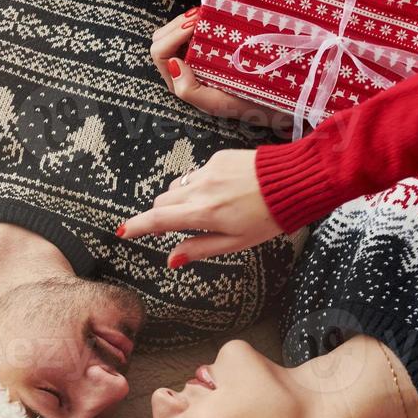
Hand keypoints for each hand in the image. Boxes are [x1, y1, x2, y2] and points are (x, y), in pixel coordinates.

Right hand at [118, 149, 280, 265]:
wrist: (294, 180)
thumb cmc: (269, 217)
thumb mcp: (236, 243)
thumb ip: (199, 249)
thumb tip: (172, 260)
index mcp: (204, 214)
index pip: (158, 220)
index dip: (136, 227)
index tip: (123, 232)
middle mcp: (201, 189)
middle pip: (162, 202)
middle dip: (160, 215)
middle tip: (171, 227)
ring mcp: (208, 170)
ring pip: (179, 188)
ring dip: (180, 201)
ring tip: (206, 211)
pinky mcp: (218, 157)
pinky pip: (197, 174)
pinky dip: (200, 186)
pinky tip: (223, 192)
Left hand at [151, 10, 297, 130]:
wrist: (275, 99)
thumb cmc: (245, 103)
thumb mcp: (217, 103)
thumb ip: (189, 90)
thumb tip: (172, 63)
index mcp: (179, 81)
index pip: (160, 53)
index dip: (172, 35)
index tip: (195, 25)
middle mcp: (182, 68)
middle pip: (162, 38)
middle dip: (176, 24)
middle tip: (199, 17)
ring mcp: (194, 55)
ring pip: (174, 29)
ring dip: (186, 19)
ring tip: (205, 14)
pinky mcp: (208, 45)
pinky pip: (192, 26)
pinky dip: (198, 17)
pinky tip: (212, 14)